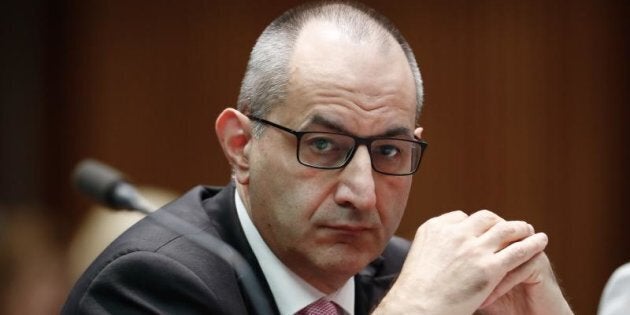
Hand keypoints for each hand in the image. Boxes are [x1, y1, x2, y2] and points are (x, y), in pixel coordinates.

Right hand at [374, 210, 565, 314]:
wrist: (416, 308)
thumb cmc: (416, 292)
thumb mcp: (420, 257)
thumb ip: (437, 247)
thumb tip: (449, 249)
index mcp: (435, 228)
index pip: (461, 217)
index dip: (475, 226)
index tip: (481, 233)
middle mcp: (455, 233)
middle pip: (484, 218)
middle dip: (498, 222)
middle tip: (509, 228)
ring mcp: (473, 249)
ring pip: (505, 230)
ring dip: (519, 228)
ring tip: (529, 230)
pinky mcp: (488, 268)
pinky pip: (516, 251)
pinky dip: (531, 244)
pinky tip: (541, 241)